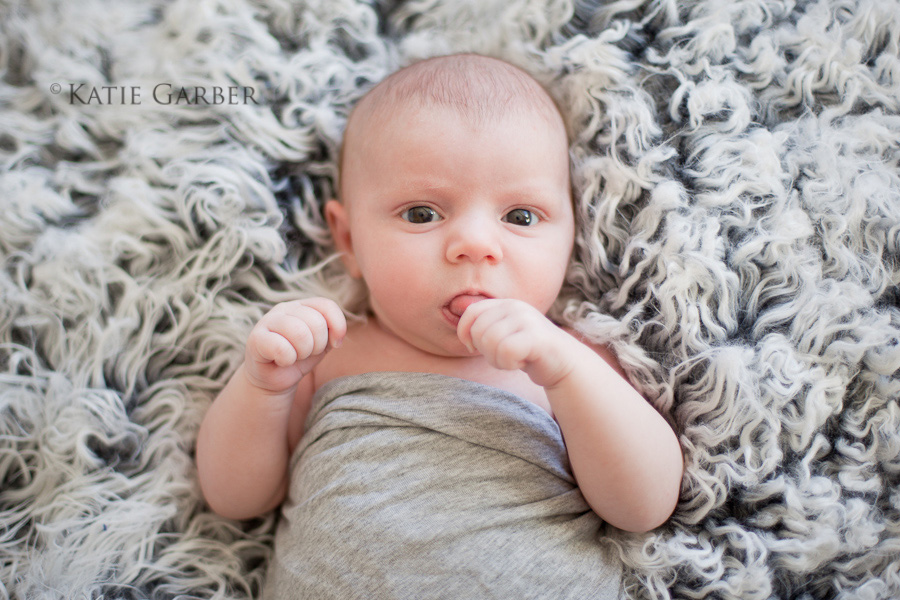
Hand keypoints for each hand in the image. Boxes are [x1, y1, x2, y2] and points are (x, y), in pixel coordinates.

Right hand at [244, 298, 346, 394]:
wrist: (273, 378)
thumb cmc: (299, 357)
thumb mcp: (322, 343)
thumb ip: (333, 332)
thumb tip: (336, 337)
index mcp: (302, 305)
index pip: (327, 305)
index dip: (337, 326)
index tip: (335, 344)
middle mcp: (284, 308)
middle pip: (316, 322)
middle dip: (318, 345)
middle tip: (307, 353)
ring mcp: (267, 321)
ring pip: (299, 333)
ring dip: (303, 352)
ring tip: (295, 356)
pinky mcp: (256, 338)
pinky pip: (281, 347)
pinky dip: (287, 359)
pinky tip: (281, 361)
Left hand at [456, 299, 574, 387]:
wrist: (563, 363)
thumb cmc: (527, 351)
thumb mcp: (504, 332)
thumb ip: (484, 325)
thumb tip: (457, 315)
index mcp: (505, 304)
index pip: (470, 313)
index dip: (464, 333)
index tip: (473, 347)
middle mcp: (515, 307)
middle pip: (478, 331)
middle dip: (484, 350)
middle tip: (502, 355)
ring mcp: (527, 320)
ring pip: (490, 342)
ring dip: (497, 359)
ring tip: (513, 358)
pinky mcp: (536, 337)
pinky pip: (505, 351)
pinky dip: (508, 363)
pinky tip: (522, 362)